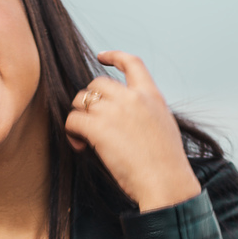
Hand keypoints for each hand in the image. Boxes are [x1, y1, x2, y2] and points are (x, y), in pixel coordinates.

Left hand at [65, 51, 200, 212]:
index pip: (132, 63)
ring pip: (80, 100)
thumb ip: (146, 113)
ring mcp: (115, 111)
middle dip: (89, 100)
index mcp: (151, 95)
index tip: (101, 56)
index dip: (114, 56)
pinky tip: (80, 146)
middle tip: (90, 122)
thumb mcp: (164, 127)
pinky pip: (73, 120)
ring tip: (83, 138)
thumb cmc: (166, 165)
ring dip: (78, 116)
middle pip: (97, 83)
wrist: (166, 182)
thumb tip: (128, 118)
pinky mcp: (98, 128)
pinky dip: (71, 133)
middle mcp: (132, 98)